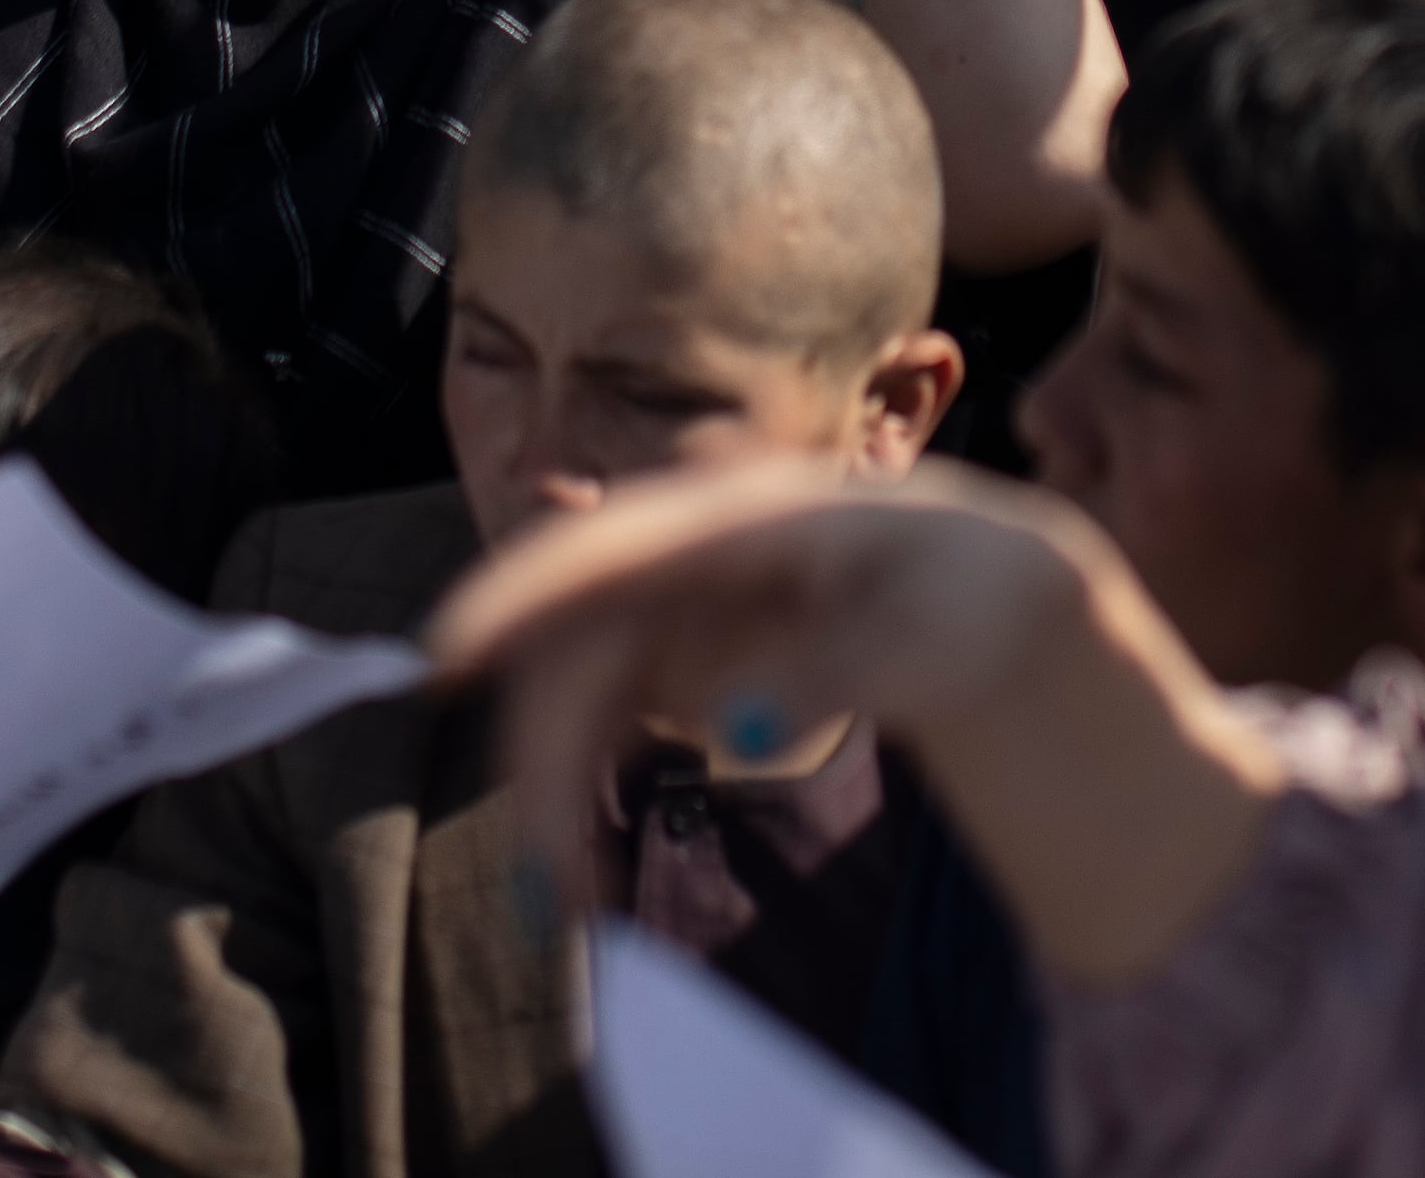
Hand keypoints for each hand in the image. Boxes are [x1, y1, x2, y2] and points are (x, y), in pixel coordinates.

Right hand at [429, 455, 1103, 909]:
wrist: (977, 596)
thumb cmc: (966, 597)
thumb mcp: (938, 640)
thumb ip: (844, 675)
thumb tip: (742, 734)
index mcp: (750, 520)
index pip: (612, 545)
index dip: (521, 589)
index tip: (447, 651)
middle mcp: (683, 552)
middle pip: (573, 643)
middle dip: (544, 761)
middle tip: (554, 892)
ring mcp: (666, 602)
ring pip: (565, 692)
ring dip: (549, 793)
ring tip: (573, 906)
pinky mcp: (662, 657)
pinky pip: (589, 725)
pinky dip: (573, 795)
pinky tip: (583, 881)